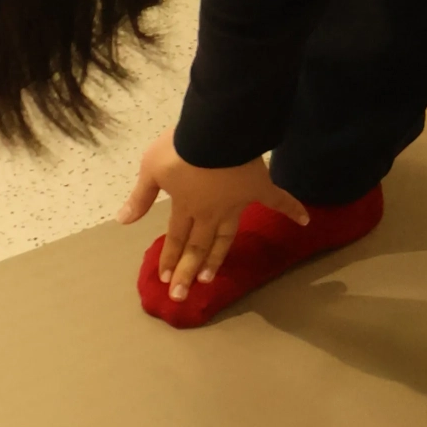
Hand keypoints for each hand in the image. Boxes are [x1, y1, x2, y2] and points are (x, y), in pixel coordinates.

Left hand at [119, 135, 307, 303]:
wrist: (215, 131)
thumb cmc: (182, 146)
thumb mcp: (152, 167)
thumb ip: (141, 195)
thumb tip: (122, 221)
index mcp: (185, 206)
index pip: (175, 238)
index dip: (170, 258)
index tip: (165, 280)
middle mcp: (210, 212)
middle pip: (198, 246)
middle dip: (188, 271)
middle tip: (182, 295)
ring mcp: (236, 203)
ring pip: (226, 236)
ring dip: (217, 257)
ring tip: (209, 277)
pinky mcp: (258, 188)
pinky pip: (278, 200)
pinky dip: (292, 209)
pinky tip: (304, 220)